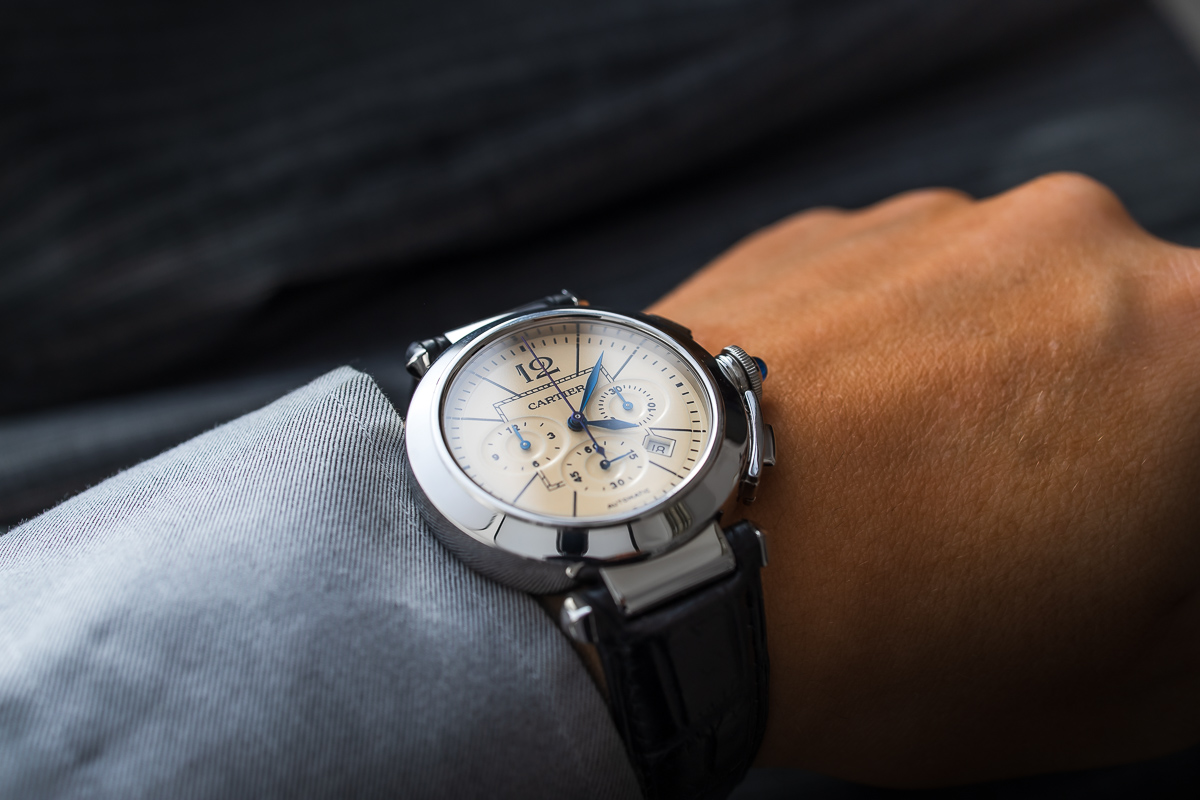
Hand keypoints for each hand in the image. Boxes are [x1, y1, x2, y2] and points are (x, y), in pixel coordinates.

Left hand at [650, 174, 1199, 785]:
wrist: (648, 542)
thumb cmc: (882, 629)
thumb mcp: (1123, 681)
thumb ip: (1198, 606)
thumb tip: (1179, 560)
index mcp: (1192, 339)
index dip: (1171, 488)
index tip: (1128, 536)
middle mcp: (1077, 239)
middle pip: (1137, 346)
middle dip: (1111, 431)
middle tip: (1021, 531)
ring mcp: (935, 221)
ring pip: (1012, 313)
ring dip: (991, 392)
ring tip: (904, 491)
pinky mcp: (826, 230)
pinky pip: (898, 296)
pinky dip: (889, 357)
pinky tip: (834, 441)